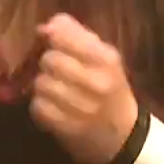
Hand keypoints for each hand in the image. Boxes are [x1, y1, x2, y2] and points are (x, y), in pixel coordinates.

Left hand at [30, 13, 138, 163]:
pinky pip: (38, 107)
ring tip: (56, 91)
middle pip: (49, 60)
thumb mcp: (104, 57)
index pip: (61, 35)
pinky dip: (41, 106)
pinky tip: (53, 107)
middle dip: (48, 64)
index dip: (52, 37)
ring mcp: (82, 108)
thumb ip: (75, 35)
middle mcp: (96, 82)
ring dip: (44, 86)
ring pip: (40, 84)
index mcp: (106, 59)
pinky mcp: (67, 128)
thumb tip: (44, 27)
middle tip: (58, 72)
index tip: (55, 43)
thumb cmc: (111, 88)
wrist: (125, 136)